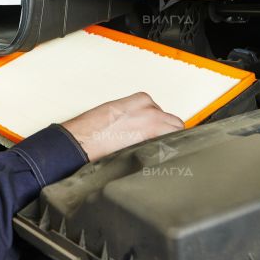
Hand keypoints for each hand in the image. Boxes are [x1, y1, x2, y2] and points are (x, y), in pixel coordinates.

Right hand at [61, 91, 183, 161]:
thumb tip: (141, 130)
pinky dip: (168, 152)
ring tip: (156, 154)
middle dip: (167, 133)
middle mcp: (150, 108)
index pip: (162, 112)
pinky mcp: (153, 139)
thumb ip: (134, 117)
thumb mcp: (115, 113)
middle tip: (156, 146)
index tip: (152, 135)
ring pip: (176, 133)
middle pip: (173, 122)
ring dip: (169, 142)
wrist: (83, 139)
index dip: (158, 126)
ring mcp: (154, 123)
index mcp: (141, 99)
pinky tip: (160, 159)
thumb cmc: (92, 129)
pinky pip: (172, 145)